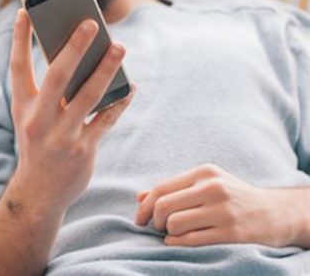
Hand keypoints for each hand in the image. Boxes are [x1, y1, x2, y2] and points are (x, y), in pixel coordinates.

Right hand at [9, 10, 133, 212]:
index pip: (17, 67)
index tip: (24, 11)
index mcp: (22, 107)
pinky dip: (120, 101)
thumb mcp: (32, 117)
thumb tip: (77, 56)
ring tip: (120, 47)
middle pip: (57, 76)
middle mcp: (38, 120)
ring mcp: (61, 136)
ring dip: (106, 69)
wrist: (38, 192)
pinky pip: (106, 119)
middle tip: (91, 22)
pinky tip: (131, 86)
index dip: (19, 39)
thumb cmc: (37, 143)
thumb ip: (47, 91)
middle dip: (74, 47)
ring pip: (88, 95)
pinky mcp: (83, 150)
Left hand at [135, 164, 300, 246]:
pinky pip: (191, 240)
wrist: (276, 212)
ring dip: (167, 232)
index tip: (140, 219)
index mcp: (204, 173)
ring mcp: (224, 210)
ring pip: (174, 223)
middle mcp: (213, 188)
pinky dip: (178, 243)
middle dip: (154, 220)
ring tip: (172, 233)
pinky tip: (178, 241)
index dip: (145, 206)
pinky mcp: (232, 232)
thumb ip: (174, 189)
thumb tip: (139, 197)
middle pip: (164, 205)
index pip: (161, 188)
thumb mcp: (206, 184)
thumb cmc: (233, 197)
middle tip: (158, 227)